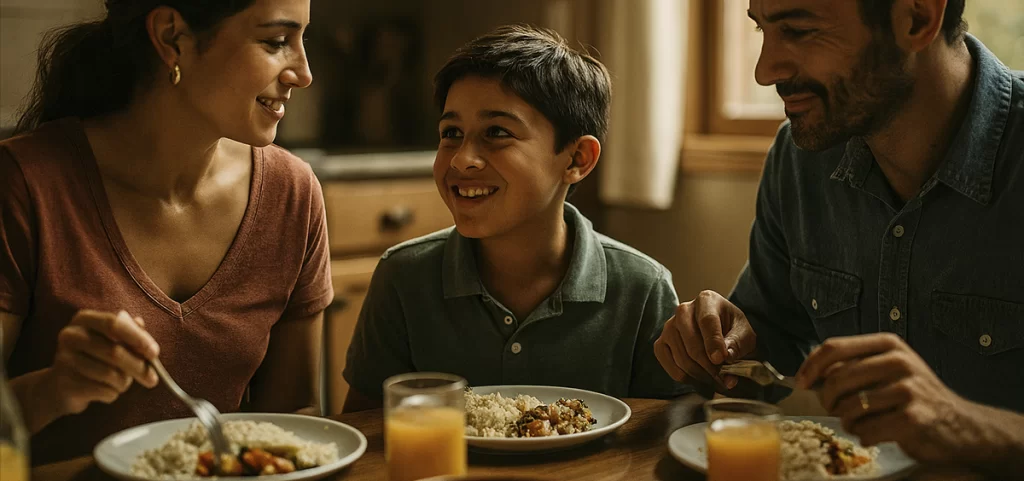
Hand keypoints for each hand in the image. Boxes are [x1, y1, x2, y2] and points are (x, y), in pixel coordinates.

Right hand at [50, 309, 159, 415]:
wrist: (61, 386)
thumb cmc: (95, 358)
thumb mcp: (112, 341)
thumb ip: (132, 336)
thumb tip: (149, 344)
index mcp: (84, 319)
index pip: (114, 323)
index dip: (137, 338)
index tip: (154, 352)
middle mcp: (70, 335)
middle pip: (114, 352)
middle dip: (138, 367)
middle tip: (153, 379)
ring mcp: (64, 359)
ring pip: (110, 374)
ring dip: (124, 383)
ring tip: (122, 383)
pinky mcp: (64, 383)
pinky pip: (102, 390)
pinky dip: (112, 393)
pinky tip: (106, 390)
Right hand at [654, 290, 756, 389]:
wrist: (721, 332)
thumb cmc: (733, 331)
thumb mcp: (744, 334)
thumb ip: (737, 345)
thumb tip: (727, 364)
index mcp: (707, 300)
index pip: (707, 321)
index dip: (713, 342)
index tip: (720, 359)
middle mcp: (683, 310)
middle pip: (692, 342)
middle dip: (708, 365)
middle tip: (723, 378)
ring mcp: (669, 327)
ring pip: (681, 357)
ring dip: (700, 374)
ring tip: (715, 379)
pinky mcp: (660, 343)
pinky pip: (670, 366)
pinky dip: (686, 377)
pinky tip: (700, 377)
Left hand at [796, 333, 1004, 464]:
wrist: (959, 424)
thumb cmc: (913, 396)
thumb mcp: (887, 369)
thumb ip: (853, 366)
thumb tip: (808, 376)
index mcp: (888, 344)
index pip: (834, 347)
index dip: (810, 366)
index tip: (800, 383)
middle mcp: (899, 361)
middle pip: (837, 379)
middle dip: (827, 400)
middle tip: (832, 409)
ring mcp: (908, 389)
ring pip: (849, 407)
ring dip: (847, 422)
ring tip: (861, 423)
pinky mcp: (913, 418)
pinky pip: (866, 430)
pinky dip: (864, 436)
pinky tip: (875, 434)